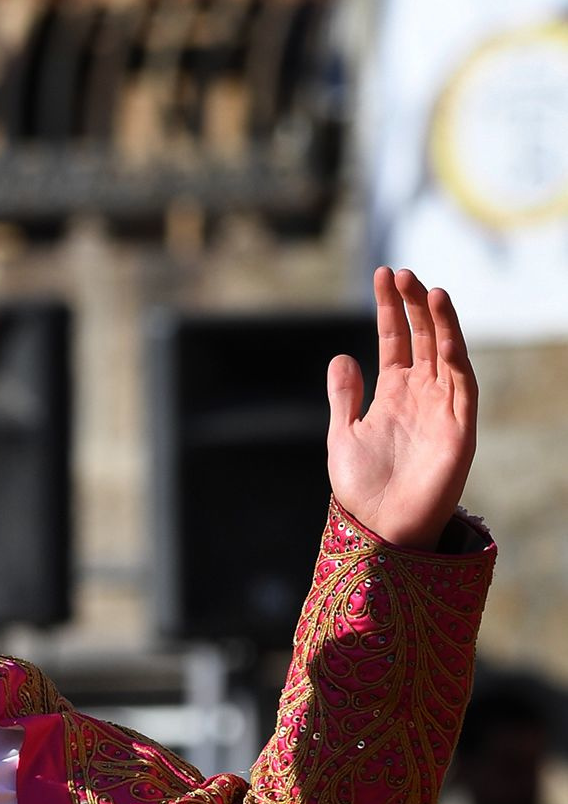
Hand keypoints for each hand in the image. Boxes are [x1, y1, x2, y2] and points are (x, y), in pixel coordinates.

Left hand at [326, 266, 476, 549]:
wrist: (381, 530)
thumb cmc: (362, 490)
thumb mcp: (344, 435)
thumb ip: (344, 398)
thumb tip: (342, 356)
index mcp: (393, 395)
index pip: (396, 340)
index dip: (390, 309)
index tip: (382, 275)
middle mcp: (421, 395)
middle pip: (422, 338)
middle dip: (413, 305)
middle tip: (401, 273)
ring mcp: (442, 408)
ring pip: (445, 352)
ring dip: (438, 320)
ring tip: (426, 289)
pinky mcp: (459, 426)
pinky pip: (461, 381)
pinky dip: (453, 352)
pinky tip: (441, 327)